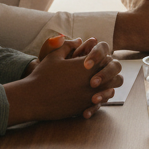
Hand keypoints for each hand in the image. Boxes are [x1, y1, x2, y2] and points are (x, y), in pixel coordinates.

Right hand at [5, 39, 123, 124]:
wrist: (33, 98)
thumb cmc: (43, 75)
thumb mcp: (55, 56)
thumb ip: (69, 45)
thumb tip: (79, 40)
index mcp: (88, 66)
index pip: (107, 58)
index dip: (102, 58)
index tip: (92, 60)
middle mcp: (94, 81)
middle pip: (115, 74)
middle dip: (110, 71)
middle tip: (99, 72)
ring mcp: (91, 96)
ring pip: (111, 90)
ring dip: (107, 86)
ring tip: (96, 85)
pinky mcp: (85, 108)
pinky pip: (100, 104)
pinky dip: (98, 101)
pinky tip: (89, 98)